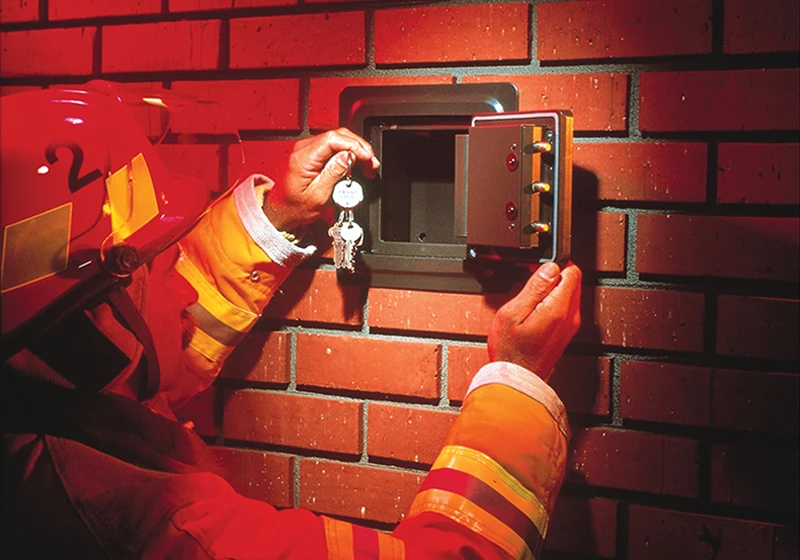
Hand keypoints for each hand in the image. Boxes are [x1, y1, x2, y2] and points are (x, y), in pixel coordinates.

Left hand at [262, 128, 379, 231]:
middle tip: (371, 164)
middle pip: (338, 135)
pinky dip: (348, 153)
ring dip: (356, 150)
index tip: (367, 158)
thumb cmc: (295, 207)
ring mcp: (307, 149)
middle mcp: (303, 149)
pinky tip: (357, 163)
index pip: (333, 139)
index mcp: (303, 158)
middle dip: (359, 147)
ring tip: (367, 165)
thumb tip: (348, 156)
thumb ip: (333, 173)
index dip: (355, 145)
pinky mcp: (312, 154)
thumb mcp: (318, 195)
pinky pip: (333, 146)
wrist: (282, 211)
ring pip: (338, 139)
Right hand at [487, 262, 581, 381]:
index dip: (554, 264)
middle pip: (573, 281)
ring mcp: (570, 325)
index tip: (537, 269)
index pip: (572, 271)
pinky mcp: (566, 332)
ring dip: (552, 290)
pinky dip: (553, 303)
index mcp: (559, 308)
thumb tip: (551, 267)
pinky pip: (565, 307)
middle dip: (553, 276)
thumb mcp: (513, 312)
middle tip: (531, 284)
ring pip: (569, 293)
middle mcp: (570, 316)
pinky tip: (535, 310)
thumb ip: (535, 287)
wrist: (516, 377)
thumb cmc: (511, 350)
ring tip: (530, 299)